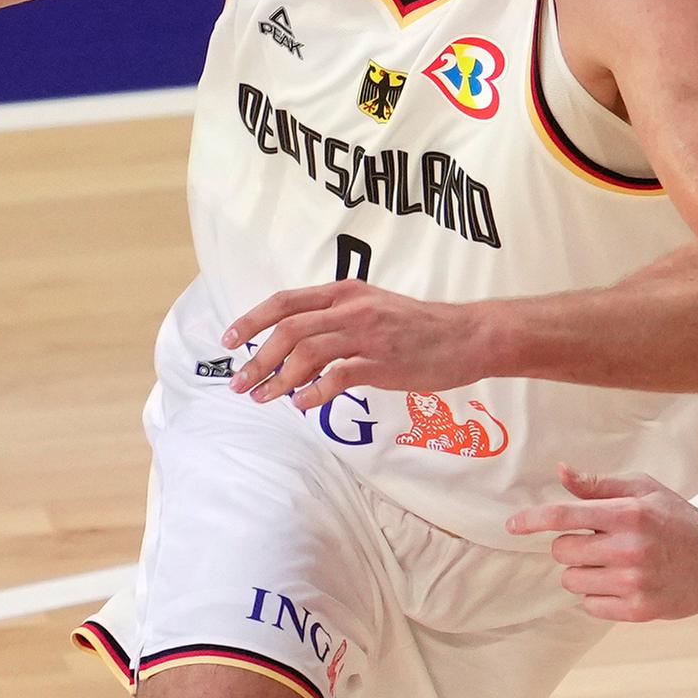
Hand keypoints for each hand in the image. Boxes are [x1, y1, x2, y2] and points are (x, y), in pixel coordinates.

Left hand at [223, 280, 494, 409]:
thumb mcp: (374, 306)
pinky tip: (303, 404)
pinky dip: (314, 393)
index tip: (229, 341)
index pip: (285, 301)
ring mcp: (368, 335)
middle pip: (288, 329)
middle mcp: (352, 309)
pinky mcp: (384, 363)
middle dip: (256, 358)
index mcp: (346, 292)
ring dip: (277, 378)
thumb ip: (338, 316)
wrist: (469, 334)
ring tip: (262, 397)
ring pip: (306, 352)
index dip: (251, 320)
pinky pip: (338, 377)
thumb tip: (296, 339)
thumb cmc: (420, 325)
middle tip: (239, 383)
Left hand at [506, 464, 697, 621]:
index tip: (512, 525)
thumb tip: (561, 472)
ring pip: (572, 581)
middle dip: (570, 546)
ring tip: (609, 563)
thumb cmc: (675, 519)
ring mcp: (632, 583)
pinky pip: (589, 606)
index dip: (532, 520)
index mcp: (627, 514)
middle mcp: (627, 549)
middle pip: (562, 552)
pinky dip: (596, 595)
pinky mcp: (637, 610)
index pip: (565, 516)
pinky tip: (619, 583)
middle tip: (593, 542)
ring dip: (582, 571)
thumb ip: (599, 485)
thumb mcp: (643, 490)